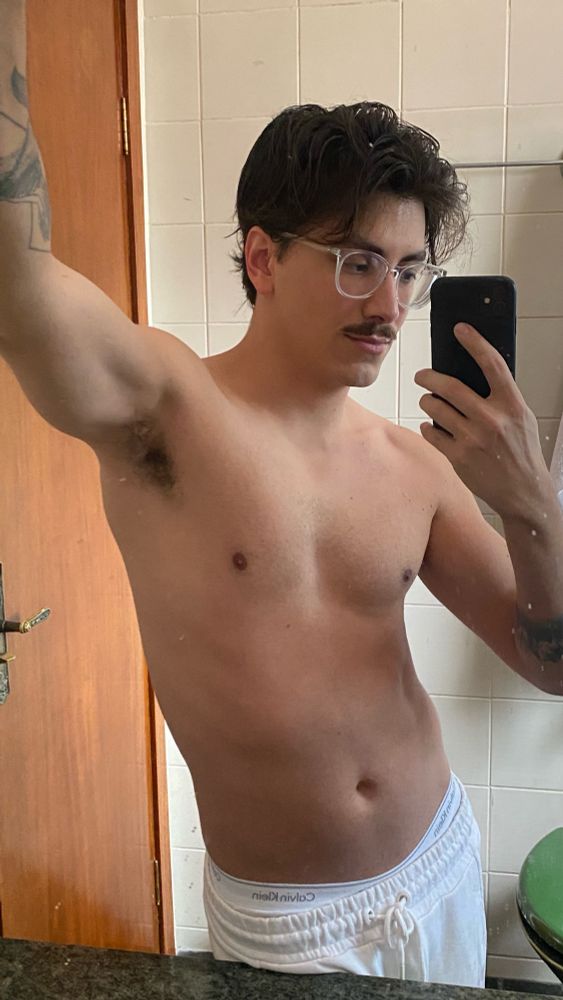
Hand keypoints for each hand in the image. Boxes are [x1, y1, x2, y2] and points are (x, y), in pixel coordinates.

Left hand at [414, 323, 550, 518]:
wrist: (524, 492)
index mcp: (511, 404)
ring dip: (426, 401)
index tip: (460, 328)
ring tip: (427, 402)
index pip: (492, 364)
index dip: (475, 342)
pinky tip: (431, 426)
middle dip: (428, 377)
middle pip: (450, 386)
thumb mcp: (522, 418)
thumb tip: (474, 373)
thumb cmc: (522, 452)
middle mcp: (492, 419)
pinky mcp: (458, 457)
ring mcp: (473, 439)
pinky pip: (431, 432)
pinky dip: (428, 426)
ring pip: (435, 408)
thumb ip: (502, 397)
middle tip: (421, 375)